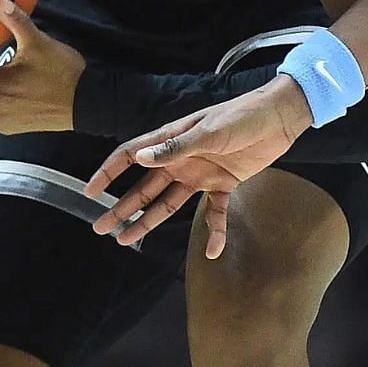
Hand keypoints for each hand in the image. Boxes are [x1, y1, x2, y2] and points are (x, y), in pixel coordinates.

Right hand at [83, 75, 312, 257]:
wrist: (278, 119)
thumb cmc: (240, 117)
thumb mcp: (208, 131)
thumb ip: (175, 148)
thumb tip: (140, 159)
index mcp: (170, 141)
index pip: (130, 157)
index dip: (108, 173)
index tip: (89, 192)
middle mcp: (179, 161)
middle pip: (143, 188)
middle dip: (121, 208)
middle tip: (102, 228)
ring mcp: (199, 175)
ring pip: (167, 204)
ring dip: (149, 222)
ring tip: (128, 240)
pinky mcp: (223, 185)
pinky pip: (214, 213)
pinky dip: (214, 232)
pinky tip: (212, 251)